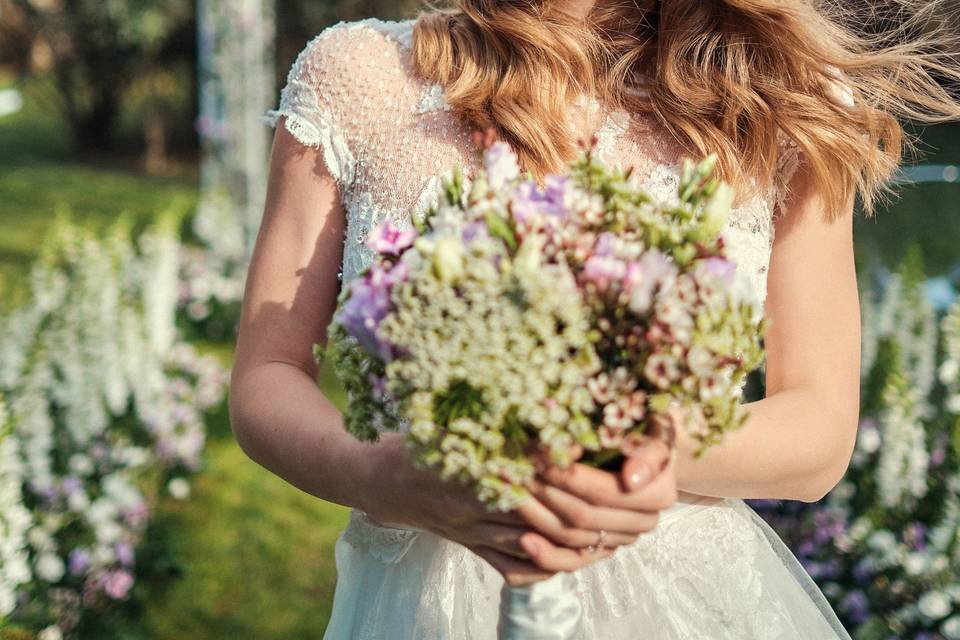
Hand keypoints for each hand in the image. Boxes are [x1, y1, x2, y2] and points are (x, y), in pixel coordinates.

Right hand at [362, 432, 675, 587]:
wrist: (373, 480)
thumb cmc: (416, 438)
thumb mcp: (448, 413)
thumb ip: (492, 408)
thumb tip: (543, 388)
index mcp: (471, 468)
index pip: (536, 476)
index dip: (575, 471)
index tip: (610, 459)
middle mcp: (474, 508)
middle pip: (547, 516)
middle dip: (592, 510)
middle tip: (631, 498)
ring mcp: (473, 534)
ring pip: (540, 547)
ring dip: (583, 541)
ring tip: (621, 527)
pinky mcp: (472, 550)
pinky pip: (518, 569)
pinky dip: (554, 565)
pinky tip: (583, 554)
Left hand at [511, 437, 676, 579]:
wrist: (645, 447)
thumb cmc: (644, 428)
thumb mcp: (653, 429)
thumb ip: (648, 452)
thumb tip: (631, 479)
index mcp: (658, 494)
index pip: (602, 491)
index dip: (567, 477)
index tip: (537, 457)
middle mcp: (642, 523)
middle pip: (583, 515)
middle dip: (544, 492)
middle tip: (512, 470)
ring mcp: (620, 539)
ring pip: (573, 537)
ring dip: (536, 515)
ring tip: (509, 491)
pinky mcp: (601, 550)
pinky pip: (571, 561)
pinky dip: (545, 554)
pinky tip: (523, 540)